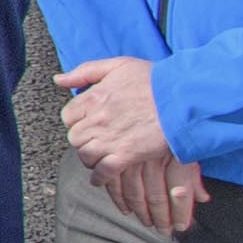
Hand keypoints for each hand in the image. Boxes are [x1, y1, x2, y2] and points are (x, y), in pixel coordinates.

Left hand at [57, 59, 203, 232]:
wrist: (183, 98)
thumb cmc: (155, 80)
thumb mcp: (118, 65)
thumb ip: (85, 71)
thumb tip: (59, 79)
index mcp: (94, 97)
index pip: (68, 116)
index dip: (76, 121)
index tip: (86, 123)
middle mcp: (98, 119)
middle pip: (75, 138)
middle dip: (82, 140)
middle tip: (93, 141)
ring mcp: (111, 138)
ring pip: (85, 155)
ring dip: (89, 158)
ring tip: (98, 157)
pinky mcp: (127, 155)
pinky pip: (103, 172)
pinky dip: (99, 177)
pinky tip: (101, 178)